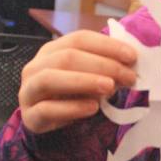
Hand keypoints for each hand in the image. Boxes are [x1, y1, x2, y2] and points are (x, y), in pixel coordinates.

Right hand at [19, 30, 137, 133]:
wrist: (46, 121)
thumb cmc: (70, 94)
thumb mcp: (88, 77)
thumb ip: (104, 68)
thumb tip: (130, 66)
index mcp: (51, 50)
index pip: (79, 39)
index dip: (107, 45)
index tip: (132, 56)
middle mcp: (36, 67)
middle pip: (66, 57)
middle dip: (102, 65)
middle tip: (128, 76)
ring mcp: (29, 91)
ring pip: (50, 79)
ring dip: (83, 81)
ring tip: (109, 87)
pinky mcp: (30, 116)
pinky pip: (46, 109)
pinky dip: (71, 108)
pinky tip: (92, 108)